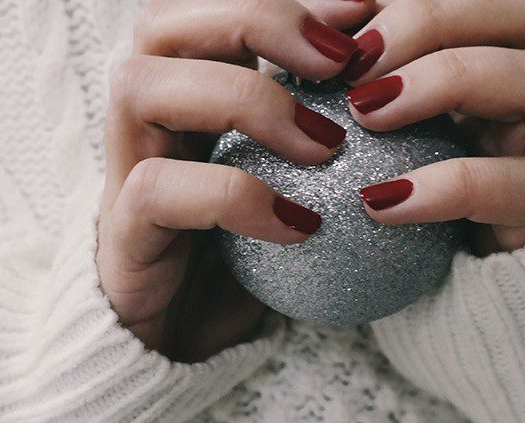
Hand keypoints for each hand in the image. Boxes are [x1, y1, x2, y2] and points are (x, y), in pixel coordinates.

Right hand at [97, 0, 375, 361]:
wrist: (185, 335)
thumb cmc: (252, 245)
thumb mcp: (297, 178)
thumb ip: (325, 126)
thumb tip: (402, 84)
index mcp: (190, 83)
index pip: (212, 5)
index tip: (366, 8)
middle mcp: (149, 112)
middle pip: (161, 20)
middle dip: (256, 17)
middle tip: (340, 60)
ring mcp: (126, 166)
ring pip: (140, 84)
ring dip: (242, 97)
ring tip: (323, 144)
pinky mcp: (122, 230)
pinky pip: (158, 189)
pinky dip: (235, 195)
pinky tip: (299, 224)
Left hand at [347, 0, 524, 252]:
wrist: (406, 271)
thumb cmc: (373, 169)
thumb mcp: (349, 107)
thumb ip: (340, 60)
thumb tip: (309, 14)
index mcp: (484, 40)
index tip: (341, 22)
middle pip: (523, 11)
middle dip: (433, 20)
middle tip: (355, 60)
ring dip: (451, 81)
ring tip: (367, 112)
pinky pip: (519, 185)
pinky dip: (448, 185)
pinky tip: (380, 200)